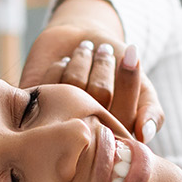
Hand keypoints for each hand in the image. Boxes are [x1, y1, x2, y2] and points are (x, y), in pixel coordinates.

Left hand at [19, 24, 164, 143]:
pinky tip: (62, 62)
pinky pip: (47, 85)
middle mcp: (84, 138)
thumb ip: (150, 110)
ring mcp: (56, 125)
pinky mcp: (30, 111)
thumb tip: (145, 135)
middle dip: (103, 65)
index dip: (128, 80)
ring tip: (85, 50)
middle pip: (99, 96)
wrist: (82, 42)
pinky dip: (58, 66)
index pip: (125, 114)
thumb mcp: (143, 88)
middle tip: (103, 49)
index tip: (130, 54)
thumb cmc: (118, 70)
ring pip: (73, 87)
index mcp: (114, 140)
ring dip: (82, 60)